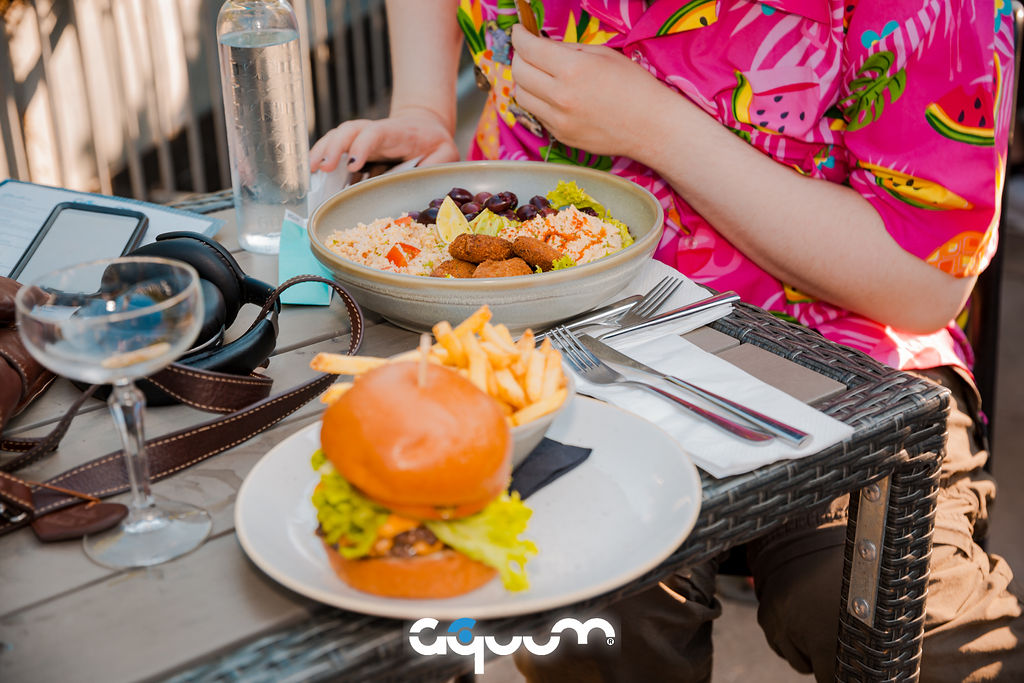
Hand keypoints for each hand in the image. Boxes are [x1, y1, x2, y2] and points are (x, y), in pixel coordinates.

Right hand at [309, 107, 458, 172]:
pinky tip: (312, 171)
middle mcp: (375, 131)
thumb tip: (422, 182)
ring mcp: (362, 137)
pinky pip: (334, 146)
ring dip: (321, 151)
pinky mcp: (355, 146)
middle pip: (349, 131)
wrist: (424, 128)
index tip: (353, 165)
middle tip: (323, 169)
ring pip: (337, 136)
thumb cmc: (435, 144)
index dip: (362, 147)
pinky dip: (321, 156)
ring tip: (311, 171)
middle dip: (334, 147)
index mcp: (397, 132)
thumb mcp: (447, 153)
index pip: (375, 133)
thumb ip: (437, 165)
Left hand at [509, 25, 667, 157]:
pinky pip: (537, 114)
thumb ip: (568, 50)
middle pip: (518, 72)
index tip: (519, 32)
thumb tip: (544, 46)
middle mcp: (560, 96)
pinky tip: (553, 95)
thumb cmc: (635, 87)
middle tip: (527, 52)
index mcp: (572, 69)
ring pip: (521, 96)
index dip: (519, 36)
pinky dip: (538, 101)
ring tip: (538, 75)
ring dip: (524, 81)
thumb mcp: (603, 55)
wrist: (650, 127)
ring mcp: (558, 120)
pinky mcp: (561, 136)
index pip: (528, 49)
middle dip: (519, 57)